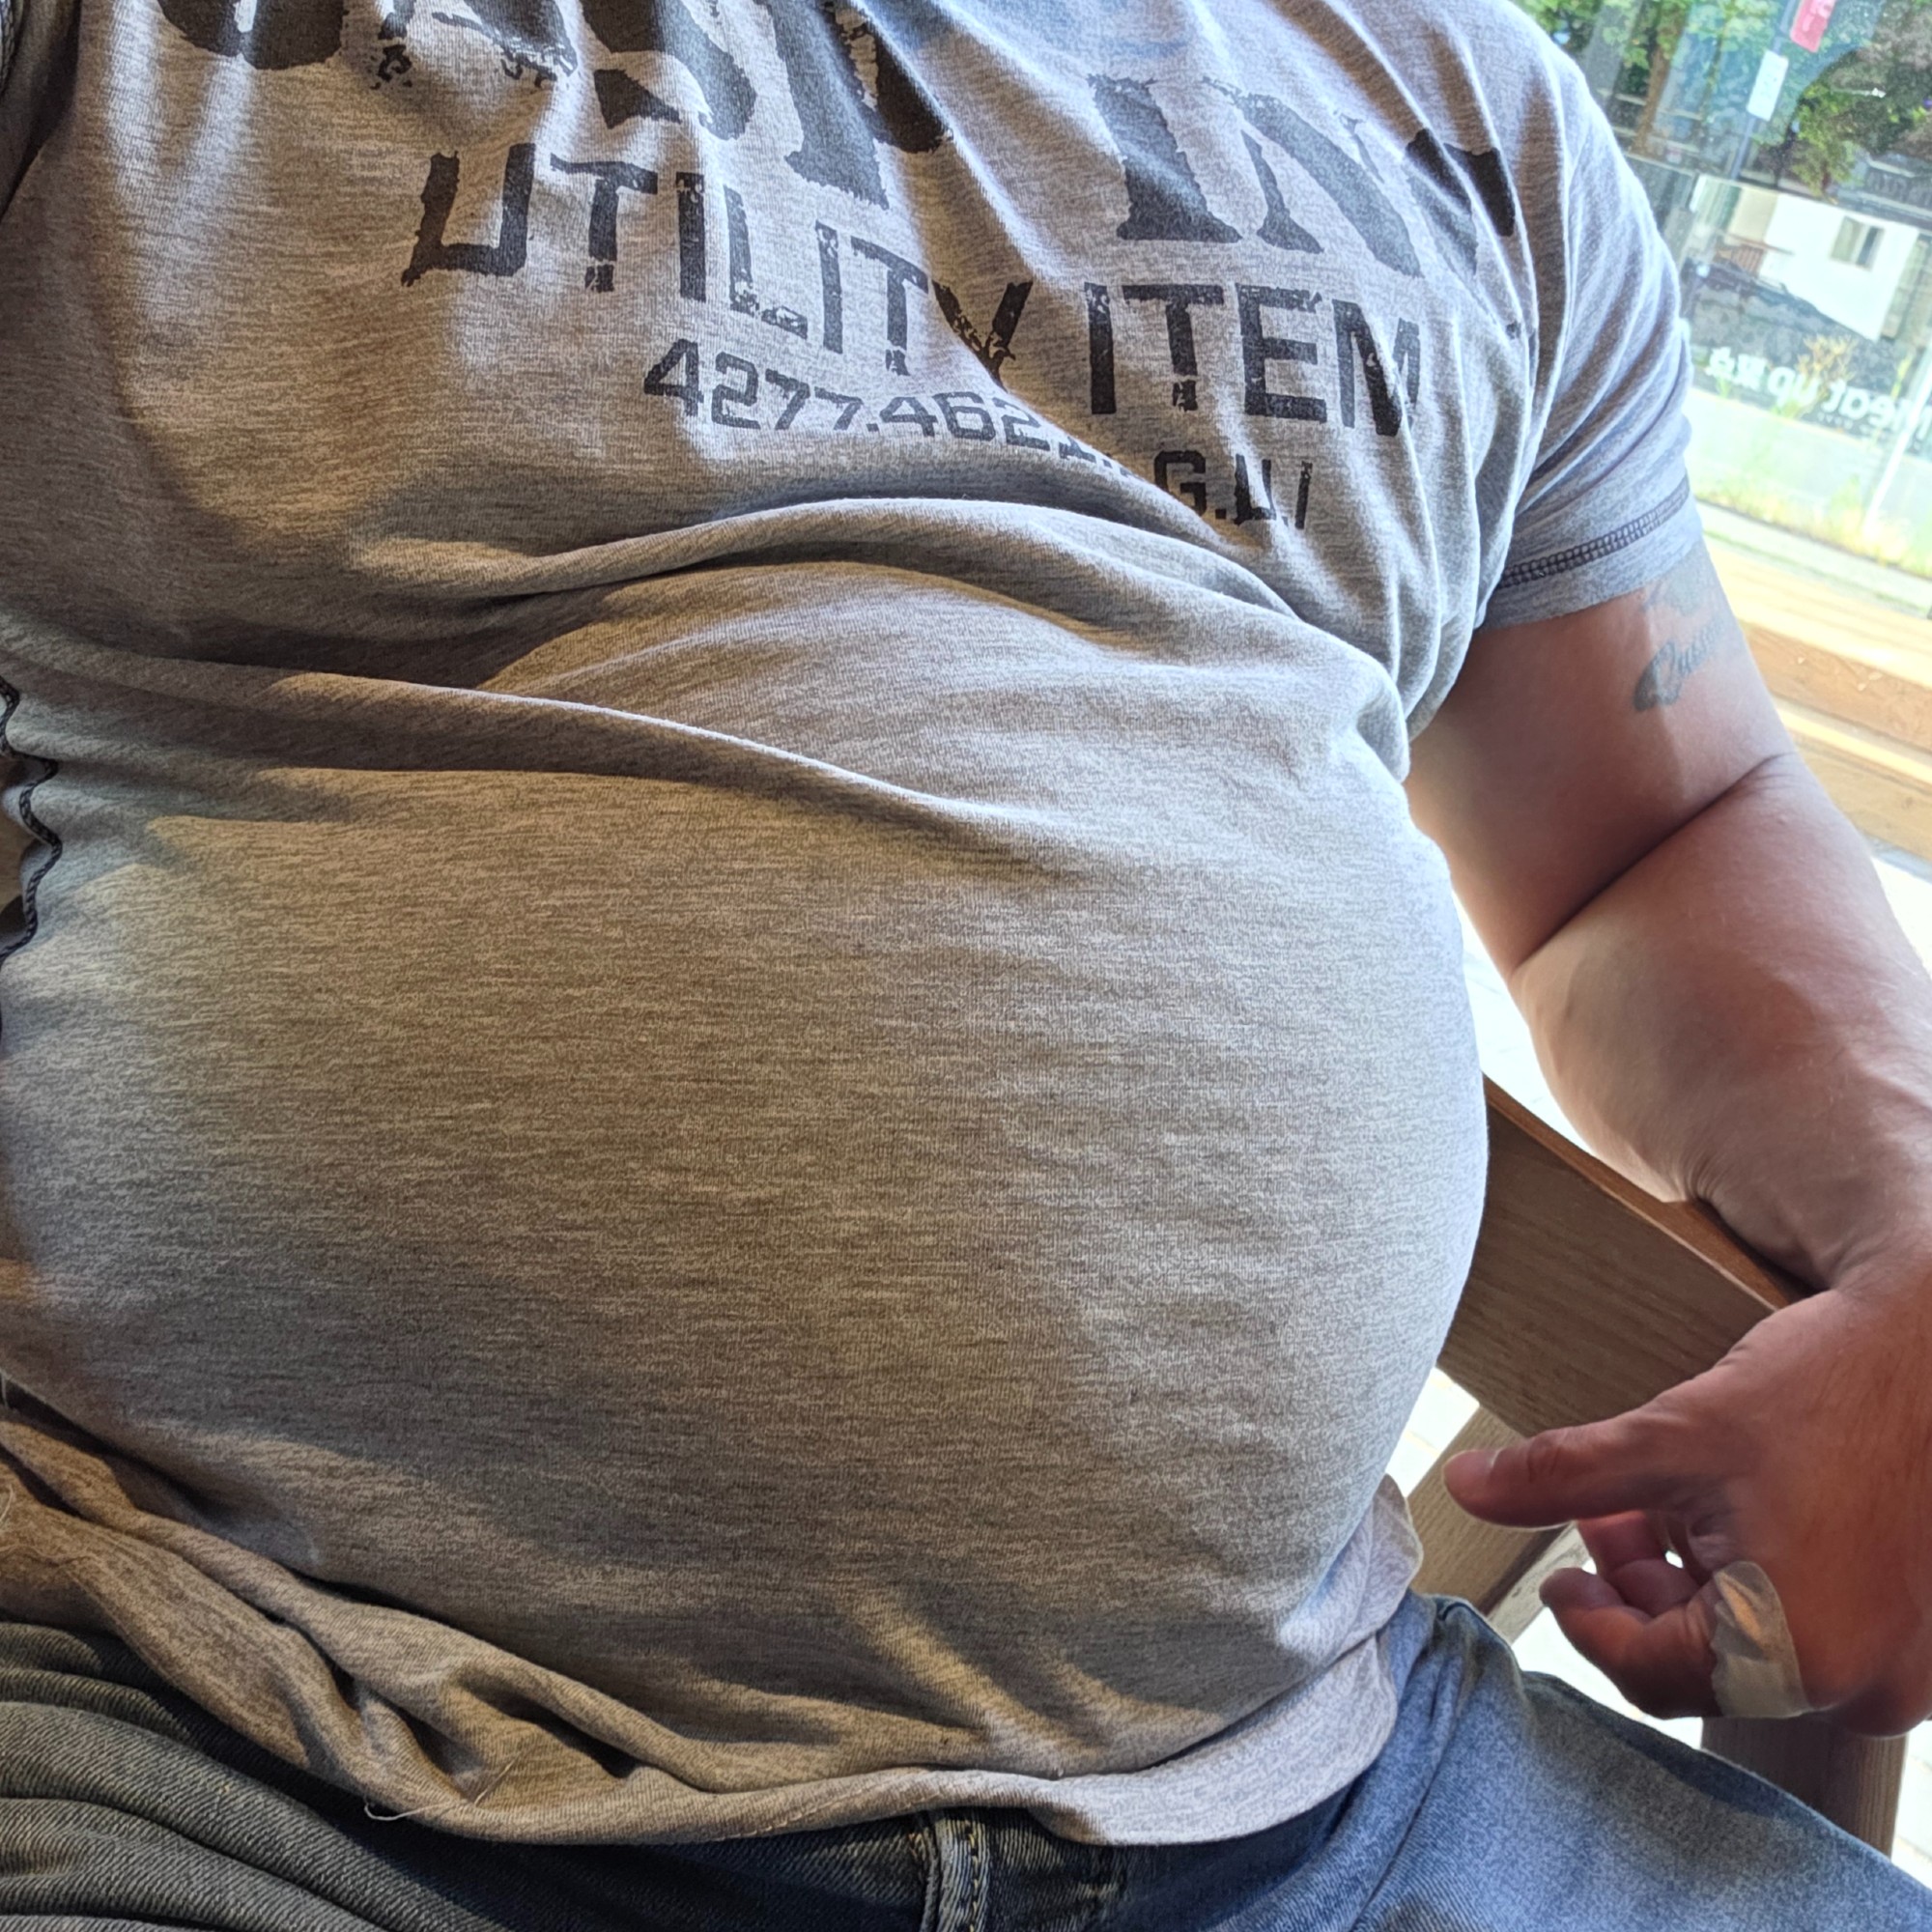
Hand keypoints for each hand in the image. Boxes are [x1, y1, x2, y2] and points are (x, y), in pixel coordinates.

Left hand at [1441, 1263, 1931, 1732]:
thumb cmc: (1822, 1388)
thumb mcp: (1670, 1435)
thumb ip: (1559, 1475)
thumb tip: (1460, 1484)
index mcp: (1798, 1651)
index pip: (1649, 1672)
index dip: (1586, 1619)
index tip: (1558, 1571)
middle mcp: (1864, 1683)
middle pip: (1703, 1662)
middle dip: (1638, 1588)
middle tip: (1606, 1516)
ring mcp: (1906, 1664)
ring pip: (1756, 1645)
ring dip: (1691, 1579)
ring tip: (1664, 1501)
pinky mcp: (1926, 1636)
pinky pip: (1816, 1630)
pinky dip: (1758, 1583)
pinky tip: (1735, 1510)